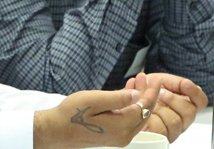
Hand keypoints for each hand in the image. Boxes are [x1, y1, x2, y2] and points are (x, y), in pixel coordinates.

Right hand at [34, 79, 161, 148]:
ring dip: (138, 98)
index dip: (152, 91)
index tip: (157, 78)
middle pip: (144, 112)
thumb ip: (118, 98)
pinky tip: (127, 92)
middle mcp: (123, 136)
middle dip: (147, 93)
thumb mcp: (94, 100)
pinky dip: (129, 105)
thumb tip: (136, 94)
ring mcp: (119, 138)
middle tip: (147, 76)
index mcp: (121, 127)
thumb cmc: (71, 115)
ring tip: (137, 80)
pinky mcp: (113, 136)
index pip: (144, 107)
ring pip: (136, 115)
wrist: (56, 131)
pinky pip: (127, 119)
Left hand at [125, 73, 206, 141]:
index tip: (185, 84)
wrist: (126, 101)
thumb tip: (186, 84)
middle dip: (173, 99)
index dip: (195, 93)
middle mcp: (181, 119)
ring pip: (175, 122)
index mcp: (184, 103)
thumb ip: (174, 82)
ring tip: (151, 99)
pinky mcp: (159, 137)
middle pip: (190, 113)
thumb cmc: (144, 91)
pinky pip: (160, 129)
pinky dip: (151, 117)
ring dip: (161, 108)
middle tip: (160, 92)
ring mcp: (171, 130)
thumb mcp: (159, 81)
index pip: (200, 101)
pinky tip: (145, 110)